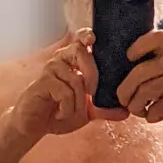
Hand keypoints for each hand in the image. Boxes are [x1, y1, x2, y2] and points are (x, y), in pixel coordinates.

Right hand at [13, 29, 127, 138]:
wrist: (36, 126)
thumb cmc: (59, 113)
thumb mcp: (86, 112)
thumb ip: (105, 110)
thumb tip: (127, 112)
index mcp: (72, 62)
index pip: (80, 40)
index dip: (87, 36)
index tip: (93, 39)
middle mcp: (61, 61)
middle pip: (81, 53)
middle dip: (92, 75)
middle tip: (91, 93)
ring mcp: (50, 70)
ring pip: (76, 80)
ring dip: (77, 103)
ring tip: (68, 112)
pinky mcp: (42, 82)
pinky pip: (64, 92)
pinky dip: (67, 109)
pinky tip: (59, 114)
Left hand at [117, 30, 162, 129]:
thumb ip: (151, 67)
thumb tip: (117, 72)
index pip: (156, 37)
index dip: (138, 45)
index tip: (129, 58)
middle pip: (139, 72)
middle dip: (125, 90)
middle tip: (123, 101)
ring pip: (144, 92)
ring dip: (136, 107)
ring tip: (139, 111)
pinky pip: (155, 108)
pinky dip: (150, 116)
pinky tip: (155, 116)